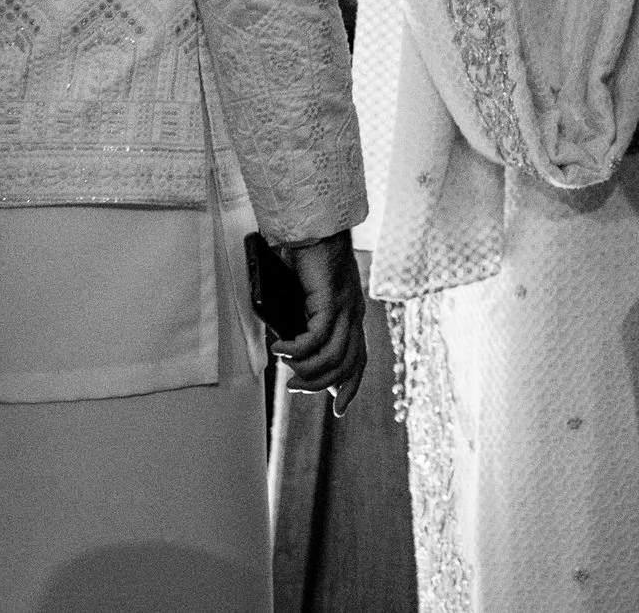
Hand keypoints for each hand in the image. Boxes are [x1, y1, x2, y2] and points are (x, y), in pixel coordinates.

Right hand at [271, 230, 366, 416]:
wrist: (313, 228)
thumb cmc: (306, 260)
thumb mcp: (307, 300)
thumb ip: (305, 322)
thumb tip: (292, 349)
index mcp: (352, 315)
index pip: (358, 360)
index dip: (350, 387)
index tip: (338, 410)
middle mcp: (354, 314)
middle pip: (346, 365)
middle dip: (320, 385)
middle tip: (294, 387)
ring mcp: (346, 307)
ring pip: (332, 357)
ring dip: (306, 369)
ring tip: (285, 367)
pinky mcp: (331, 300)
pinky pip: (316, 338)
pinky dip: (296, 349)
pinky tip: (280, 348)